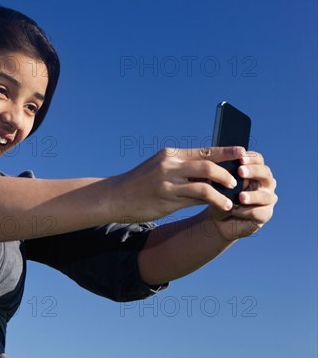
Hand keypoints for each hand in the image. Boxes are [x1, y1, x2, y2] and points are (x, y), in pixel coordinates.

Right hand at [115, 146, 244, 221]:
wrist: (115, 197)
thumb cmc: (139, 186)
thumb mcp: (159, 171)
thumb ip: (183, 172)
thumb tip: (210, 177)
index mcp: (170, 154)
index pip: (204, 150)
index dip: (226, 151)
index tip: (244, 152)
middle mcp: (170, 164)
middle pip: (209, 163)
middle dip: (230, 171)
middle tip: (242, 179)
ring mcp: (168, 180)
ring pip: (207, 180)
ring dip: (225, 188)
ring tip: (234, 196)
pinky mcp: (167, 196)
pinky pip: (199, 197)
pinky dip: (216, 201)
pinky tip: (223, 206)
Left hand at [204, 150, 277, 241]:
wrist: (219, 217)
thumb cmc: (221, 196)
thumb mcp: (219, 184)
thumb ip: (223, 175)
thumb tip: (219, 167)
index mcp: (255, 171)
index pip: (258, 160)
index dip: (251, 158)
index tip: (239, 158)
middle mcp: (265, 183)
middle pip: (266, 173)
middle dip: (253, 171)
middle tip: (240, 171)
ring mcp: (268, 199)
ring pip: (265, 196)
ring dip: (253, 195)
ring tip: (240, 197)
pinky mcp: (265, 214)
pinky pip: (260, 212)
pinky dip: (247, 211)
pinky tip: (235, 210)